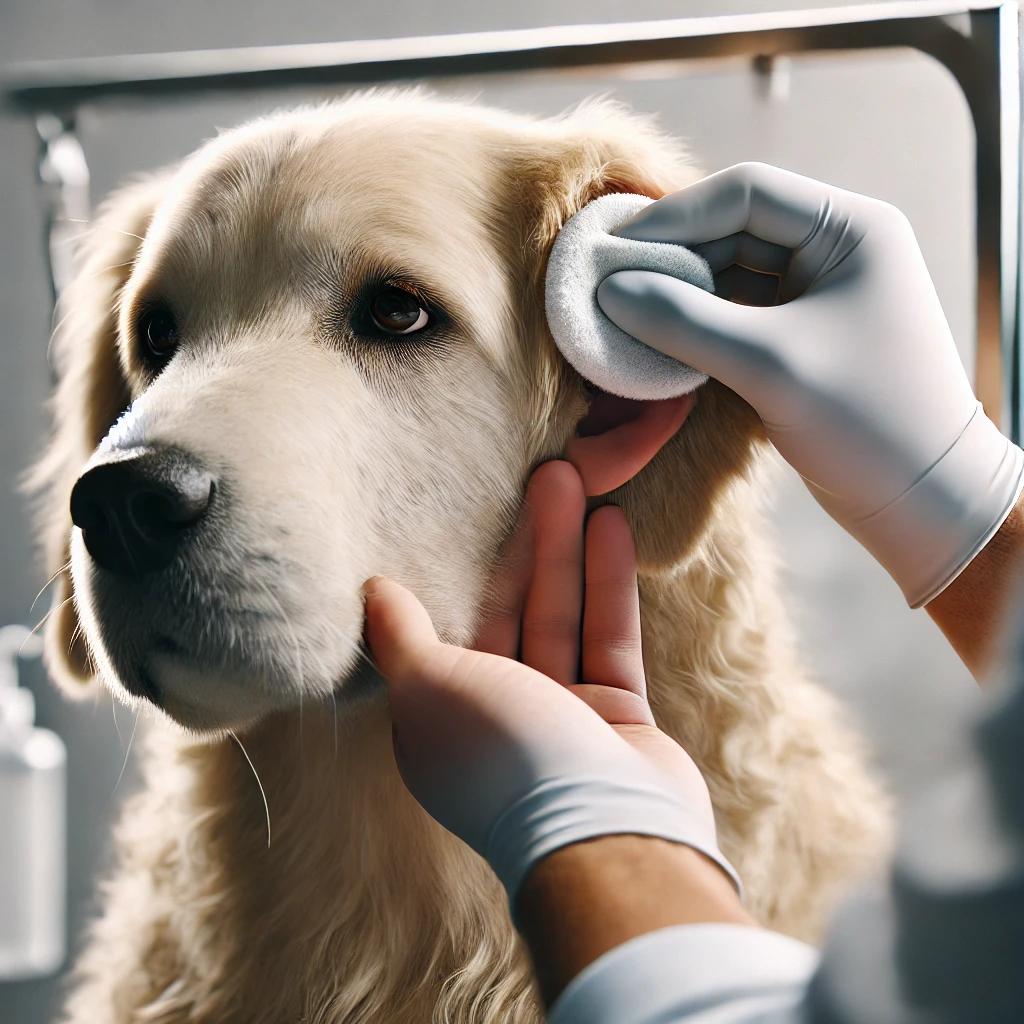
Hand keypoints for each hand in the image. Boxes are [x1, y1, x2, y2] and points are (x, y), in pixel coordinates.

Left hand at [363, 460, 737, 909]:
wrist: (601, 830)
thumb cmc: (498, 757)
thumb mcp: (427, 689)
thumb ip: (400, 636)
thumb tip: (372, 590)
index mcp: (442, 718)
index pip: (448, 627)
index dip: (460, 568)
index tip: (468, 510)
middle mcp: (499, 715)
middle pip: (511, 611)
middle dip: (524, 543)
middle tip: (539, 471)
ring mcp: (561, 715)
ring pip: (561, 613)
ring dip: (567, 547)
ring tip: (574, 478)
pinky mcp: (617, 713)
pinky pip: (607, 633)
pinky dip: (608, 582)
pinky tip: (611, 524)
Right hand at [597, 162, 1023, 607]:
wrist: (921, 497)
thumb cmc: (865, 421)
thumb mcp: (767, 364)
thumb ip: (683, 321)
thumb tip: (609, 290)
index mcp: (850, 229)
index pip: (746, 194)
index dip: (674, 217)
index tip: (616, 250)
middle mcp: (836, 250)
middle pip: (733, 230)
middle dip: (671, 257)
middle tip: (610, 283)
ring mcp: (818, 295)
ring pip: (730, 274)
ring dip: (680, 292)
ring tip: (624, 311)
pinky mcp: (801, 338)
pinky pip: (735, 314)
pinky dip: (696, 324)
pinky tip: (656, 339)